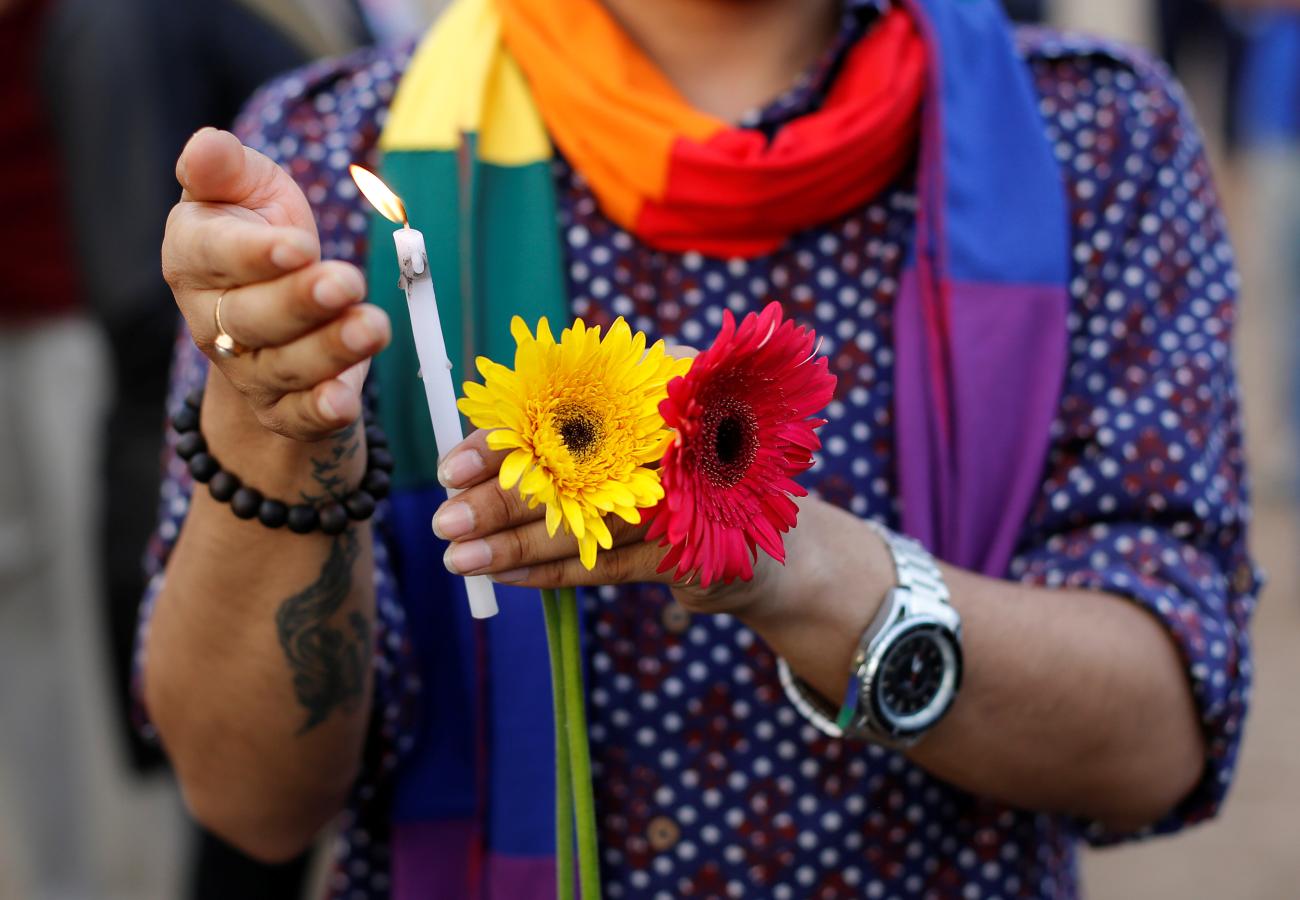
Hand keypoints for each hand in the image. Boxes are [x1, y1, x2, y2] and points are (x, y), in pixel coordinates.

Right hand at [162, 128, 390, 440]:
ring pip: (284, 366)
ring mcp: (247, 370)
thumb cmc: (264, 234)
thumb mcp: (248, 190)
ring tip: (373, 327)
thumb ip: (226, 170)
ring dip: (329, 350)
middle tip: (346, 283)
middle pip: (251, 317)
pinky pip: (299, 416)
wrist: (278, 311)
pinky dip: (321, 411)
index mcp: (194, 258)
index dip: (255, 254)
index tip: (299, 245)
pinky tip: (346, 402)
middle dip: (300, 302)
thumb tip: (208, 143)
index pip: (215, 255)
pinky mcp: (284, 409)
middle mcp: (211, 321)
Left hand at [432, 430, 783, 613]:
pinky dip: (554, 571)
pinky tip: (507, 576)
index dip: (504, 441)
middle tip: (444, 519)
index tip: (451, 467)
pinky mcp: (689, 551)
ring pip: (584, 524)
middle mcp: (671, 439)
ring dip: (516, 544)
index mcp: (649, 396)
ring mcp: (684, 497)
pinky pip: (607, 564)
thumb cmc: (686, 470)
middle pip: (569, 470)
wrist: (768, 537)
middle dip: (499, 498)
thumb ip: (577, 422)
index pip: (560, 416)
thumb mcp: (645, 426)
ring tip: (460, 558)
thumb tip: (482, 440)